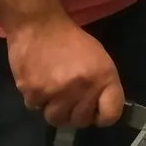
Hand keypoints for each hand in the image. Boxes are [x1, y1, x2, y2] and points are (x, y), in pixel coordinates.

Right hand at [6, 15, 124, 128]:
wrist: (38, 24)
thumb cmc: (70, 39)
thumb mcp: (98, 58)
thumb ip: (101, 85)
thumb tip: (99, 109)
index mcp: (103, 76)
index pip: (111, 115)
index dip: (102, 117)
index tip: (94, 112)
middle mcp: (83, 87)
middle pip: (81, 121)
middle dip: (75, 113)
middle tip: (68, 98)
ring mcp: (57, 92)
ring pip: (57, 119)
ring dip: (54, 109)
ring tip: (52, 91)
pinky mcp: (34, 92)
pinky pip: (35, 108)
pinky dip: (36, 98)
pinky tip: (38, 81)